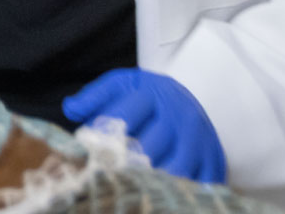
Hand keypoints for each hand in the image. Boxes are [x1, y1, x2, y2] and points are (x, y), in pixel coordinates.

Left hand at [62, 68, 225, 183]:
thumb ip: (94, 97)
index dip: (102, 139)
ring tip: (132, 191)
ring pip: (175, 170)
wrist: (186, 99)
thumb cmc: (144, 97)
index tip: (89, 156)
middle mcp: (178, 115)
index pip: (122, 117)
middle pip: (149, 148)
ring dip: (152, 184)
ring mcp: (199, 139)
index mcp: (150, 93)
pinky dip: (180, 193)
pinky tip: (160, 198)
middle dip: (125, 167)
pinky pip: (200, 184)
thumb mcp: (119, 86)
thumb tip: (71, 109)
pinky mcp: (214, 160)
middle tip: (107, 180)